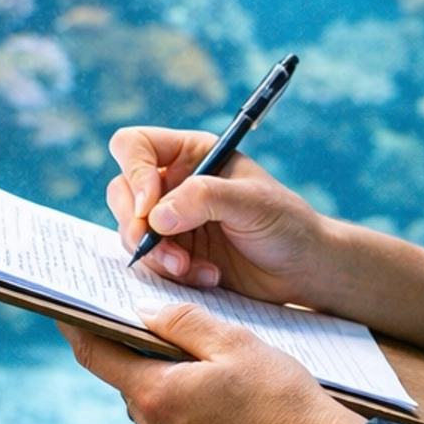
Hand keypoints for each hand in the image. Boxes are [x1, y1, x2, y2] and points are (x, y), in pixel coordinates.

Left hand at [61, 298, 362, 423]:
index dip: (77, 328)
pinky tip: (219, 397)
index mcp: (157, 396)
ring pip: (153, 406)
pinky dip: (184, 410)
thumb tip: (144, 312)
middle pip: (129, 381)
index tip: (65, 308)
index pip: (96, 356)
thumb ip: (183, 321)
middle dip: (138, 352)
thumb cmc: (283, 397)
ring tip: (202, 360)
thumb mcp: (234, 341)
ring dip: (166, 382)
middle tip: (156, 323)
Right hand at [106, 124, 339, 304]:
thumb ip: (205, 199)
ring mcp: (170, 221)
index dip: (133, 173)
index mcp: (191, 154)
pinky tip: (207, 277)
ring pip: (130, 232)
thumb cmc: (285, 223)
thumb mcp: (251, 202)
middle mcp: (174, 183)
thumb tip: (154, 216)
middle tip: (167, 252)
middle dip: (136, 226)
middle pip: (121, 192)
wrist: (302, 269)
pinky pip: (149, 263)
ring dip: (155, 255)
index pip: (135, 146)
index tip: (149, 209)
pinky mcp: (174, 254)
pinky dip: (171, 274)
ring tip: (191, 270)